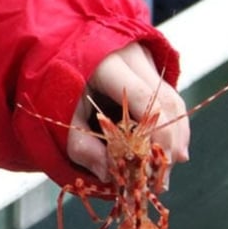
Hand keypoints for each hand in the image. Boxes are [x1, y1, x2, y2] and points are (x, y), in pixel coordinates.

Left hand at [65, 42, 189, 182]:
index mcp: (106, 62)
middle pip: (166, 101)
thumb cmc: (54, 84)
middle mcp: (131, 54)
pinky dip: (169, 126)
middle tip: (163, 178)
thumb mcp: (58, 114)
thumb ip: (80, 144)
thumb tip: (110, 175)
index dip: (154, 134)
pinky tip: (165, 152)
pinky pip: (168, 99)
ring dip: (174, 137)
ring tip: (166, 170)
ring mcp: (144, 57)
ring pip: (173, 100)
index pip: (141, 98)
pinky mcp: (150, 65)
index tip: (156, 166)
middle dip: (169, 142)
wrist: (53, 50)